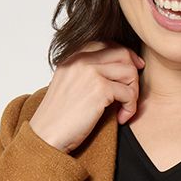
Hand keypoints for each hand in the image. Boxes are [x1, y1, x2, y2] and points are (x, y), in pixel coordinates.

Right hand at [28, 41, 145, 151]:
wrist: (46, 135)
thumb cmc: (58, 118)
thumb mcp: (68, 85)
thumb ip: (85, 73)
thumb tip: (114, 72)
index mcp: (72, 57)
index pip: (106, 44)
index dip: (125, 56)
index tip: (134, 69)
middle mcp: (81, 60)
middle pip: (122, 54)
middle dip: (133, 74)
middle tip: (132, 94)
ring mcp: (91, 72)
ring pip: (130, 71)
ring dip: (134, 92)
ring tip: (125, 109)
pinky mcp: (100, 89)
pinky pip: (129, 93)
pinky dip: (130, 108)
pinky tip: (122, 119)